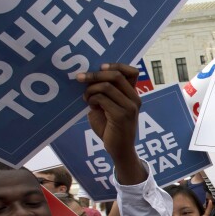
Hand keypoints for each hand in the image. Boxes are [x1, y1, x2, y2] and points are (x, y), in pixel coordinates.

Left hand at [78, 63, 144, 183]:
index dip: (116, 65)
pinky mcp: (121, 115)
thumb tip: (88, 77)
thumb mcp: (109, 107)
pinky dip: (92, 99)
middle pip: (116, 75)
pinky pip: (102, 98)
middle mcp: (135, 99)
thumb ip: (105, 93)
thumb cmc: (112, 128)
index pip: (132, 71)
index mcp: (133, 95)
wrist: (119, 150)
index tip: (100, 67)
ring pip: (107, 86)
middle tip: (80, 78)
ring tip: (86, 97)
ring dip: (90, 89)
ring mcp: (129, 107)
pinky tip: (90, 105)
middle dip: (95, 75)